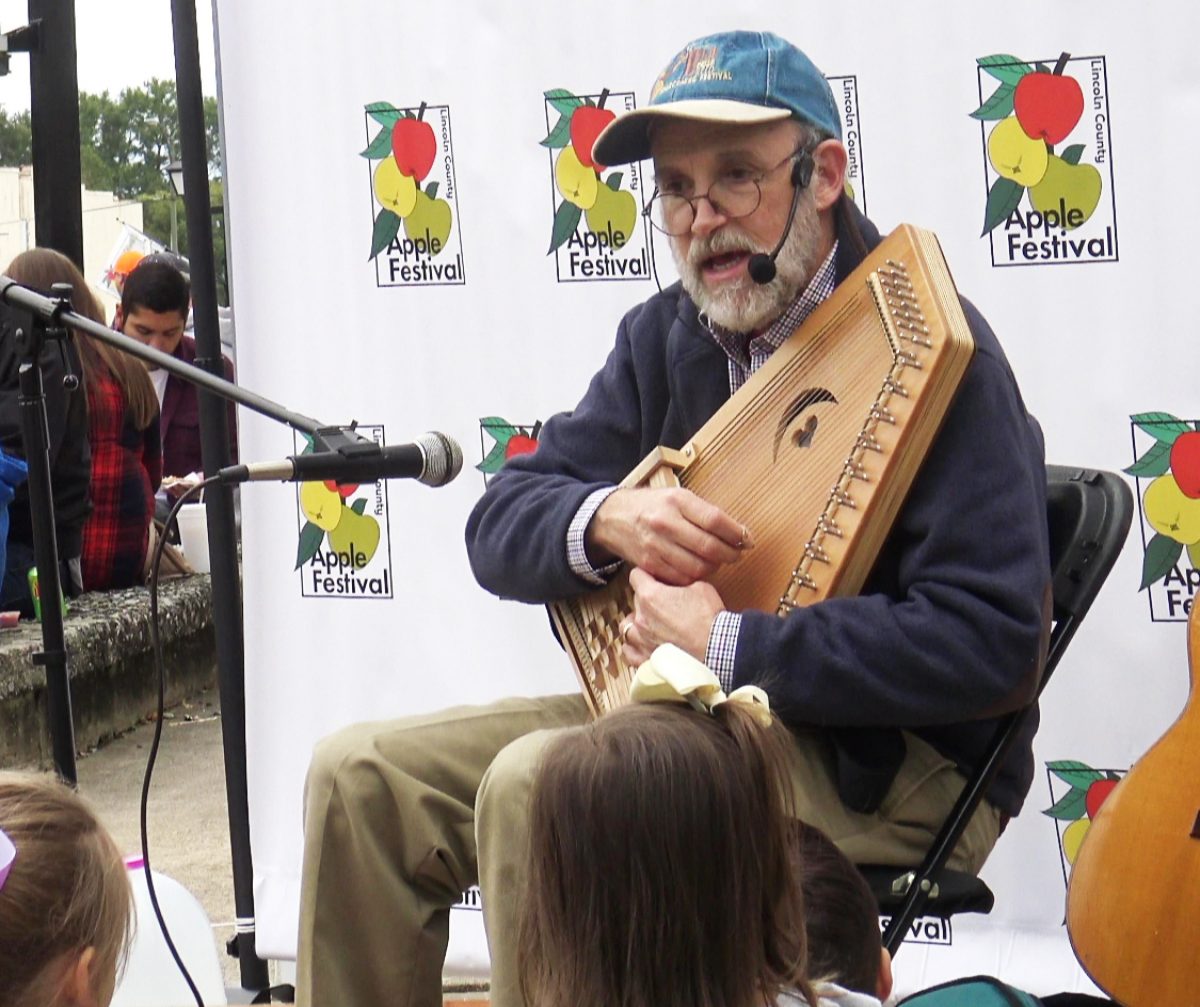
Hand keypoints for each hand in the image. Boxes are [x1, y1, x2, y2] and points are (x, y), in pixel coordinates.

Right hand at [587, 486, 750, 585]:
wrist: (613, 517)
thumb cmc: (651, 506)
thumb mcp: (676, 496)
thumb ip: (703, 512)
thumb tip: (737, 532)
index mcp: (676, 501)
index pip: (715, 520)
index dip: (736, 534)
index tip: (747, 539)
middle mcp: (665, 522)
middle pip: (709, 547)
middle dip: (730, 554)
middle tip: (737, 554)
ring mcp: (656, 545)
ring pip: (697, 566)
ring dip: (714, 567)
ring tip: (717, 561)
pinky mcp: (649, 564)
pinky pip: (681, 577)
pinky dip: (695, 576)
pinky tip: (698, 568)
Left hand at [620, 567, 725, 665]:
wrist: (717, 648)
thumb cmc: (710, 620)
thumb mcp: (700, 587)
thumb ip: (682, 583)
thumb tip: (680, 583)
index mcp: (650, 596)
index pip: (636, 576)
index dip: (646, 575)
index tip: (653, 578)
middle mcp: (641, 618)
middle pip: (635, 600)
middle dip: (647, 599)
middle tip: (663, 602)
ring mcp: (642, 640)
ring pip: (627, 626)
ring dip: (636, 623)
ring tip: (648, 623)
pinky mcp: (646, 659)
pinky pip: (629, 652)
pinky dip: (633, 647)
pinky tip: (641, 644)